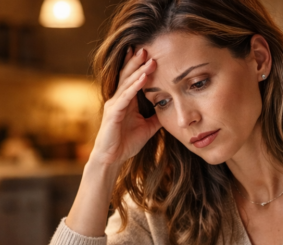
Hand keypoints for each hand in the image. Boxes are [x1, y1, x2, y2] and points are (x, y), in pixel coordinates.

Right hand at [91, 47, 161, 167]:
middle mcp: (118, 100)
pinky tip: (143, 77)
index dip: (139, 66)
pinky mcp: (113, 113)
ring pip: (127, 83)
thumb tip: (170, 111)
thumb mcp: (147, 128)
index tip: (150, 54)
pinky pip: (126, 96)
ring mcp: (114, 105)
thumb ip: (156, 117)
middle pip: (127, 76)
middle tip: (147, 47)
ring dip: (138, 70)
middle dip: (137, 61)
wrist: (112, 159)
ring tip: (148, 58)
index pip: (132, 79)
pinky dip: (135, 86)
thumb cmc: (126, 143)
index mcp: (125, 102)